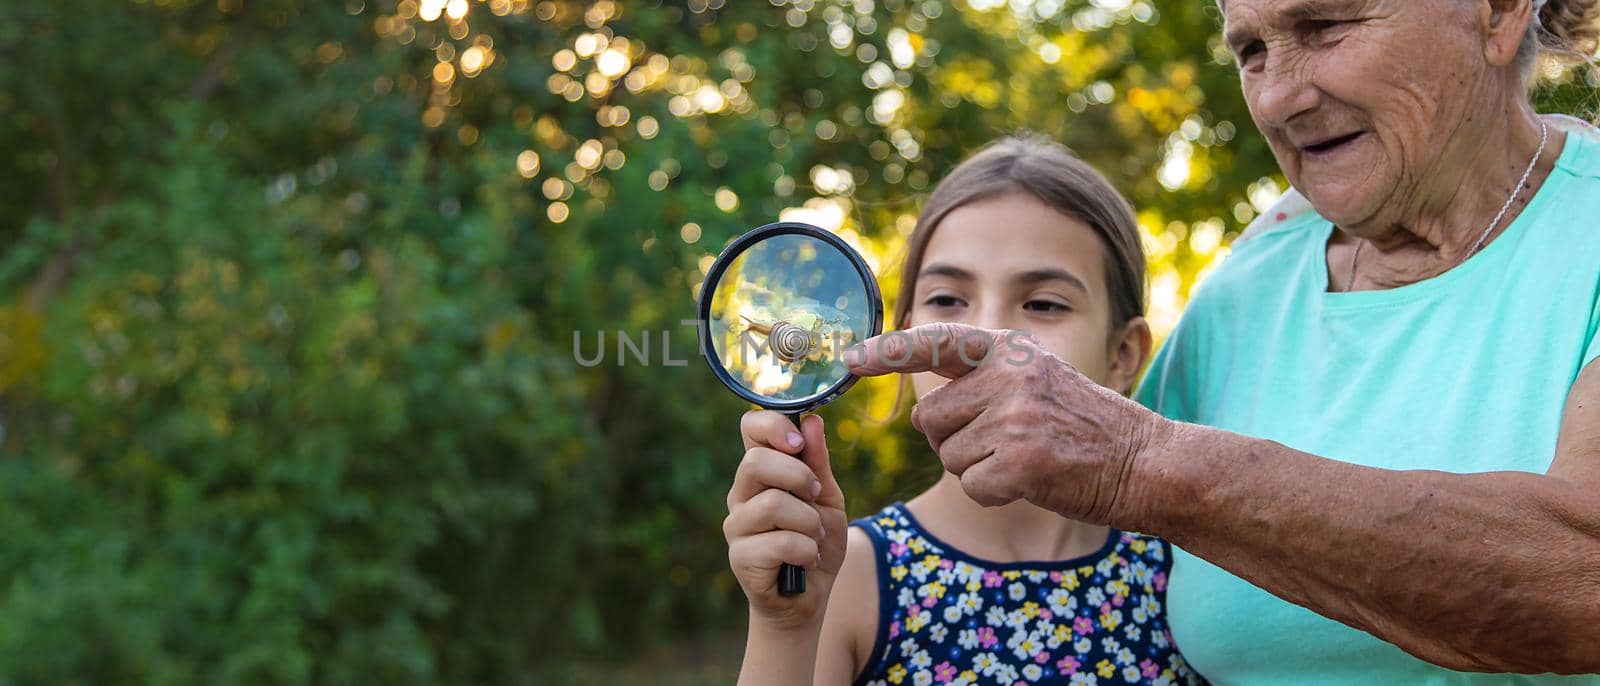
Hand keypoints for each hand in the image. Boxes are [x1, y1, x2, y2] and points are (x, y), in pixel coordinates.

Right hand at [723, 410, 848, 631]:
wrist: (810, 597)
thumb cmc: (816, 542)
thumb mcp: (827, 498)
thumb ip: (818, 463)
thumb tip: (812, 421)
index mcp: (760, 473)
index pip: (749, 429)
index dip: (772, 426)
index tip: (798, 442)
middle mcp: (741, 494)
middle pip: (755, 462)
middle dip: (798, 476)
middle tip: (815, 495)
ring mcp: (737, 526)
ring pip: (773, 505)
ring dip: (809, 522)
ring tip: (814, 537)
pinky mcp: (741, 557)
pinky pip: (781, 543)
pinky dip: (807, 551)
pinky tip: (806, 560)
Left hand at [846, 323, 1168, 525]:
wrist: (1147, 463)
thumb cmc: (1085, 428)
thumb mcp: (1037, 379)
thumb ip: (985, 377)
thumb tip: (920, 396)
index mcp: (1010, 349)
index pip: (935, 342)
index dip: (887, 352)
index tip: (849, 359)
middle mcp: (1008, 375)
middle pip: (929, 417)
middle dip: (952, 438)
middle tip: (1005, 441)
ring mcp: (1014, 417)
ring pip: (947, 455)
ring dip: (976, 467)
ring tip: (1025, 458)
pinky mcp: (1020, 461)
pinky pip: (971, 486)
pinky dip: (994, 494)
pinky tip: (1030, 482)